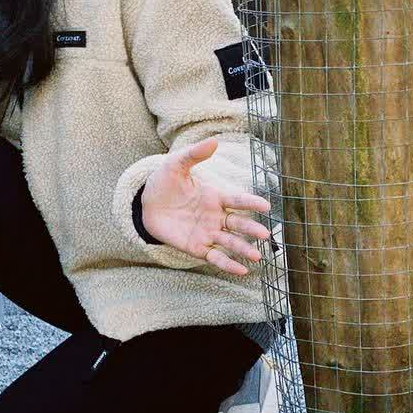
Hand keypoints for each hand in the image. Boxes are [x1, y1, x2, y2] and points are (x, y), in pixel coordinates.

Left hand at [140, 137, 270, 276]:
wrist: (146, 204)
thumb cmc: (164, 182)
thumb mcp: (176, 164)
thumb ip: (194, 154)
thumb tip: (214, 141)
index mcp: (215, 196)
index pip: (237, 200)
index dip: (251, 203)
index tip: (266, 206)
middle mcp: (216, 216)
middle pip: (238, 224)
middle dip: (251, 230)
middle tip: (265, 234)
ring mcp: (208, 233)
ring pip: (230, 242)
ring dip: (243, 249)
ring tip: (257, 256)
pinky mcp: (197, 248)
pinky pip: (215, 257)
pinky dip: (228, 265)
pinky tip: (241, 271)